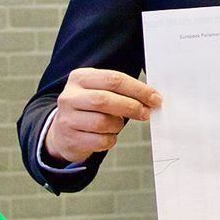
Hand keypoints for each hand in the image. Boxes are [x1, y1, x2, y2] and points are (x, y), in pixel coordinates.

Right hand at [45, 68, 161, 162]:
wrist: (64, 132)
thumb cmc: (91, 110)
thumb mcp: (101, 91)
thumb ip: (123, 92)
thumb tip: (153, 99)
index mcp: (80, 78)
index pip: (113, 79)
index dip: (138, 89)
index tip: (155, 98)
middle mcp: (69, 97)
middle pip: (104, 100)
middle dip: (131, 107)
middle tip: (146, 113)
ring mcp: (67, 118)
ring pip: (103, 122)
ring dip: (118, 125)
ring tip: (116, 124)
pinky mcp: (71, 139)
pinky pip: (101, 141)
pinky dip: (110, 139)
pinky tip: (107, 135)